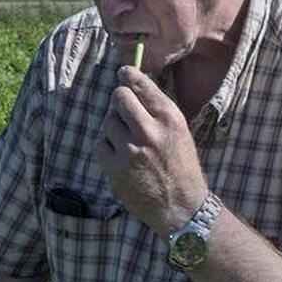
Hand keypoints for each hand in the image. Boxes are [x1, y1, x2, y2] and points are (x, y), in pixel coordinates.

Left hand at [99, 67, 210, 232]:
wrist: (180, 207)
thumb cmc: (181, 168)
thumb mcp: (179, 132)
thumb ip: (158, 110)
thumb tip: (134, 85)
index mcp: (169, 118)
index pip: (141, 84)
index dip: (128, 75)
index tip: (123, 73)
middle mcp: (149, 131)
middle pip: (118, 97)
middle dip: (119, 101)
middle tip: (124, 111)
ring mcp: (130, 149)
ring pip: (108, 121)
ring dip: (114, 128)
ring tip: (129, 142)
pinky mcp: (114, 166)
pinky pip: (100, 144)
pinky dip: (107, 147)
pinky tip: (121, 156)